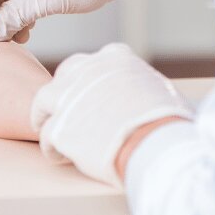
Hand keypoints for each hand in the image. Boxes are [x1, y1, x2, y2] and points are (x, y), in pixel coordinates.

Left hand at [31, 43, 193, 187]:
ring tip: (50, 130)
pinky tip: (61, 157)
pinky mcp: (60, 125)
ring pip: (44, 101)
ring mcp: (69, 96)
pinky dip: (52, 148)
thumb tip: (150, 99)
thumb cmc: (171, 123)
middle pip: (65, 75)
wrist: (158, 144)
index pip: (96, 61)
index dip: (93, 80)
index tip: (95, 95)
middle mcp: (88, 70)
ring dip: (46, 116)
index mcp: (116, 58)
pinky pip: (46, 135)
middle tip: (69, 111)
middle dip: (65, 92)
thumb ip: (144, 87)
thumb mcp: (162, 90)